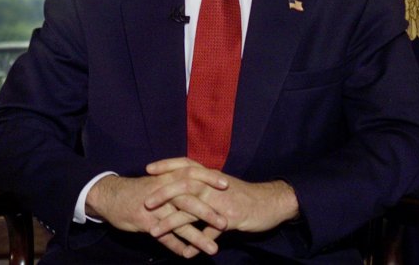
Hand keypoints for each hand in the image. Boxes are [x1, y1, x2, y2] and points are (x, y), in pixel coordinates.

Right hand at [86, 170, 227, 257]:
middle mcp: (163, 191)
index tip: (227, 185)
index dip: (209, 178)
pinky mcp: (144, 222)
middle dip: (208, 212)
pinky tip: (188, 255)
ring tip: (212, 249)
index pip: (192, 173)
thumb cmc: (140, 188)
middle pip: (188, 200)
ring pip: (179, 223)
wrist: (111, 196)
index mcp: (168, 177)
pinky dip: (176, 246)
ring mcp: (154, 208)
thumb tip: (201, 185)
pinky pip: (163, 237)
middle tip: (225, 223)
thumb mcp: (159, 179)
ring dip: (197, 237)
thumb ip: (178, 182)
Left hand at [145, 158, 299, 236]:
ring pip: (193, 209)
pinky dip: (197, 244)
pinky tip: (186, 253)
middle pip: (185, 184)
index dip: (168, 164)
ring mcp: (222, 202)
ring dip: (172, 221)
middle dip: (164, 193)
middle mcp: (214, 186)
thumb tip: (187, 190)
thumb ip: (205, 188)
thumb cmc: (245, 195)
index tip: (149, 168)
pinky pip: (210, 233)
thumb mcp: (223, 187)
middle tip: (146, 202)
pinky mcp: (231, 218)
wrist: (272, 202)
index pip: (186, 164)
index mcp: (212, 176)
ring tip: (154, 232)